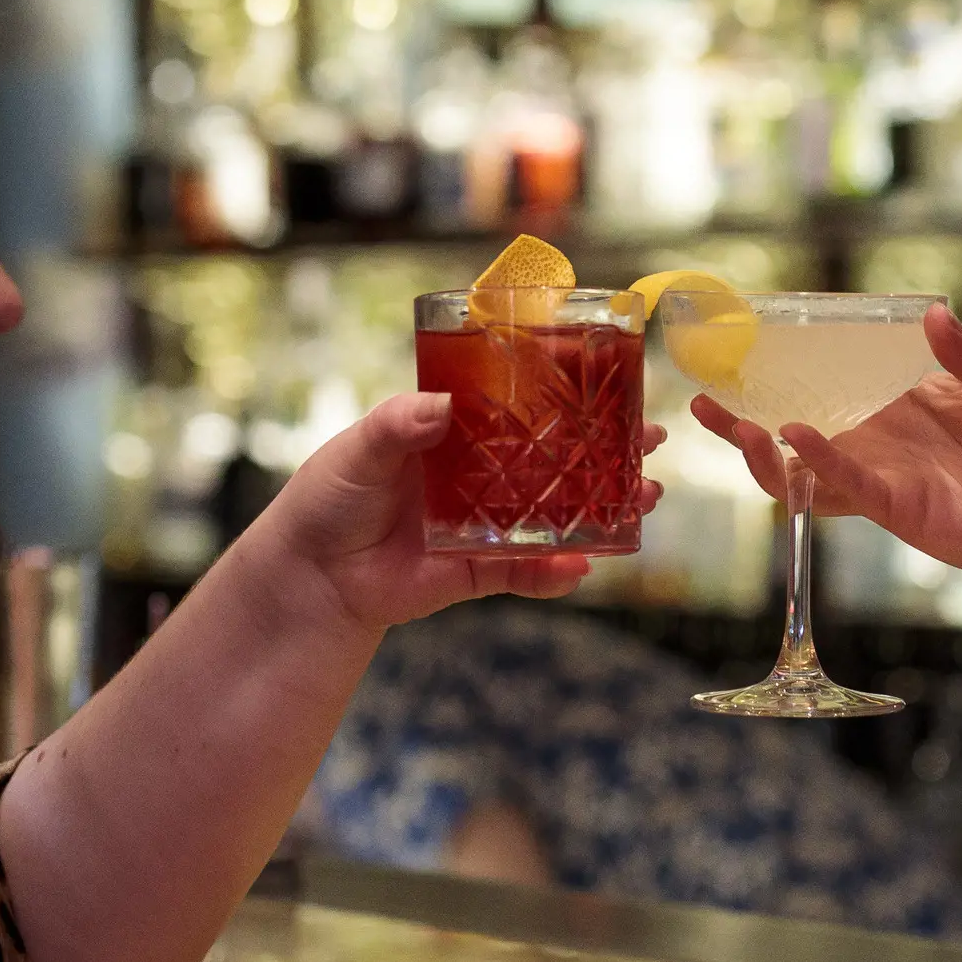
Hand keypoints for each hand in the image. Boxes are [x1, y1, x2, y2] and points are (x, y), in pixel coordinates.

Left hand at [249, 391, 667, 632]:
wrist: (310, 573)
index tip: (616, 387)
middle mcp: (481, 476)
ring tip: (644, 502)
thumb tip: (441, 407)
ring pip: (554, 516)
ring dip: (601, 510)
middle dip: (606, 454)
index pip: (523, 409)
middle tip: (651, 446)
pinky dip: (554, 573)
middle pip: (555, 462)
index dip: (569, 400)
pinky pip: (525, 572)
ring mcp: (485, 524)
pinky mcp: (477, 571)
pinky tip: (585, 566)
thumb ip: (399, 425)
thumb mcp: (359, 449)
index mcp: (458, 434)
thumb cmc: (328, 498)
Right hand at [688, 306, 961, 595]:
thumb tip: (933, 314)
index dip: (785, 369)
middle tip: (700, 394)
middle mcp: (882, 443)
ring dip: (763, 450)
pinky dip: (817, 464)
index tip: (743, 342)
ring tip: (729, 422)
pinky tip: (793, 436)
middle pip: (797, 432)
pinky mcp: (902, 510)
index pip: (830, 384)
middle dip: (745, 418)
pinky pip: (846, 488)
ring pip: (805, 471)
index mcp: (901, 403)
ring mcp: (886, 479)